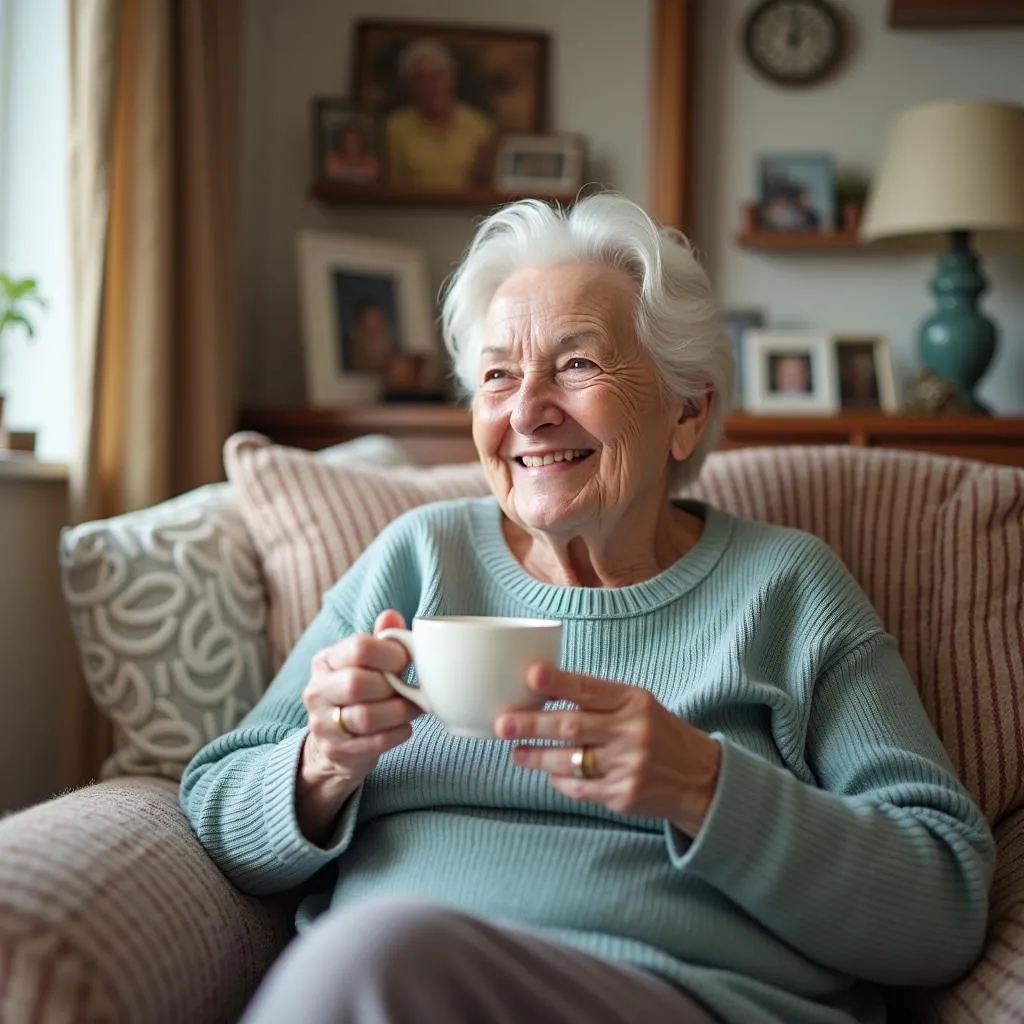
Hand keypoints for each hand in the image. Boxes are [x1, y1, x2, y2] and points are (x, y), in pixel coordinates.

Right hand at [300, 610, 420, 789]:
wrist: (335, 743)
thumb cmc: (359, 692)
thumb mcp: (365, 663)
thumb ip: (381, 639)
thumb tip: (392, 616)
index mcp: (325, 660)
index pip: (358, 648)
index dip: (391, 653)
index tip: (405, 661)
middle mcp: (317, 690)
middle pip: (356, 683)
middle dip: (392, 686)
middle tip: (410, 688)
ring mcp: (322, 723)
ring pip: (365, 717)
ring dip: (400, 712)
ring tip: (413, 708)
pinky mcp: (336, 751)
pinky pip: (375, 742)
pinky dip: (398, 733)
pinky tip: (405, 727)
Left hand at [496, 664, 720, 837]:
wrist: (699, 777)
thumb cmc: (657, 732)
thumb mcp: (638, 704)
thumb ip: (598, 699)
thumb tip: (541, 689)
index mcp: (634, 701)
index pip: (590, 688)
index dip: (558, 682)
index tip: (531, 676)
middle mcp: (632, 732)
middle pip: (572, 726)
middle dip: (532, 725)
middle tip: (504, 724)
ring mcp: (628, 766)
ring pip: (569, 761)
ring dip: (537, 757)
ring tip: (516, 751)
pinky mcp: (623, 795)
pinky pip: (579, 788)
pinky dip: (559, 780)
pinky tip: (548, 772)